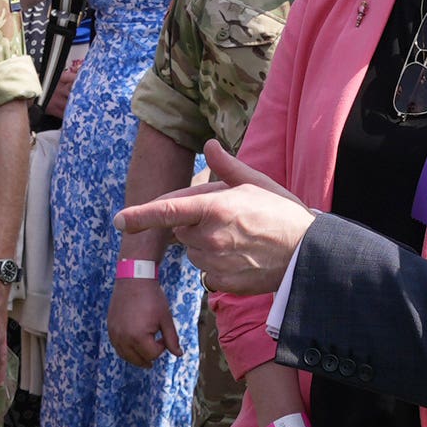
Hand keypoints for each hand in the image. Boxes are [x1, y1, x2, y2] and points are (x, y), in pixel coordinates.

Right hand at [107, 273, 175, 367]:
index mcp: (139, 336)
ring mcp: (115, 334)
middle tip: (157, 349)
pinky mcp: (110, 328)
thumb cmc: (152, 298)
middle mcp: (124, 338)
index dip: (161, 348)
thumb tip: (179, 354)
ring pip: (126, 356)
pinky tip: (134, 346)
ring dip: (137, 357)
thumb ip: (172, 339)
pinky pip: (117, 347)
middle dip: (149, 356)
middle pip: (138, 360)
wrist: (134, 279)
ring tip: (146, 354)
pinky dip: (126, 350)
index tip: (163, 336)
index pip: (152, 355)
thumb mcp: (166, 319)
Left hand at [117, 141, 313, 295]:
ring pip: (193, 252)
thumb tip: (208, 145)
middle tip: (228, 219)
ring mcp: (215, 261)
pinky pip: (206, 272)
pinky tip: (241, 258)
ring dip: (205, 245)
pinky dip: (216, 266)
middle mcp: (210, 235)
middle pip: (181, 231)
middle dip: (195, 224)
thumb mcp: (256, 183)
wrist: (308, 254)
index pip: (167, 210)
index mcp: (215, 206)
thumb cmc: (283, 213)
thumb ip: (226, 166)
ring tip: (239, 240)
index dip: (139, 215)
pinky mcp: (222, 281)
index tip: (118, 219)